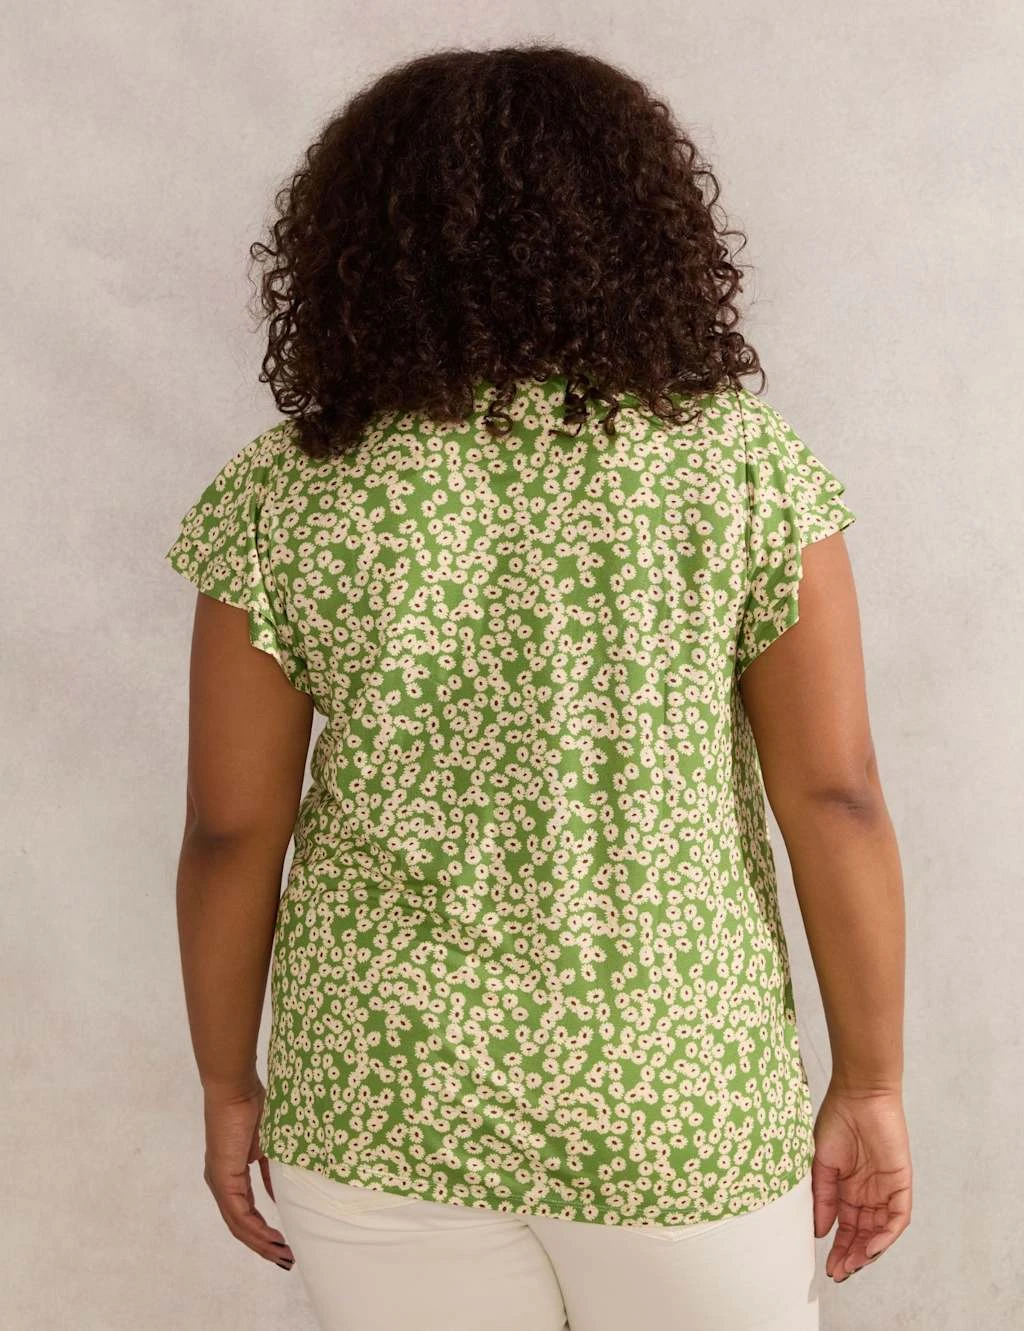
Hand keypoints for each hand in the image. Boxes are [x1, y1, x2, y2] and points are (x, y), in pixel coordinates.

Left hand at [202, 1074, 294, 1270]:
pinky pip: (238, 1213)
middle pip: (241, 1226)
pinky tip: (272, 1239)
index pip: (246, 1213)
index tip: (284, 1244)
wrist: (235, 1088)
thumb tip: (282, 1192)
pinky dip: (256, 1229)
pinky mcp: (222, 1177)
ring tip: (283, 1256)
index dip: (263, 1231)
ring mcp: (220, 1182)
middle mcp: (221, 1183)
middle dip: (264, 1246)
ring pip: (239, 1225)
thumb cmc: (254, 1106)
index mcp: (231, 1175)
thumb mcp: (269, 1144)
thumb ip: (272, 1169)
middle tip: (286, 1260)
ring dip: (261, 1243)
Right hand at [812, 1083, 911, 1281]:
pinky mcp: (901, 1184)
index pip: (846, 1227)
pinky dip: (886, 1235)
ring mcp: (886, 1190)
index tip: (828, 1267)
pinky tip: (870, 1247)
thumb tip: (818, 1231)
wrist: (859, 1095)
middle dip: (852, 1256)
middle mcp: (868, 1194)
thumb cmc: (836, 1121)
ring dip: (868, 1251)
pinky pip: (898, 1217)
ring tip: (852, 1265)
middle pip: (863, 1234)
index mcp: (848, 1189)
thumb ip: (822, 1197)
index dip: (838, 1248)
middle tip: (839, 1273)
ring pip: (881, 1231)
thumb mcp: (821, 1164)